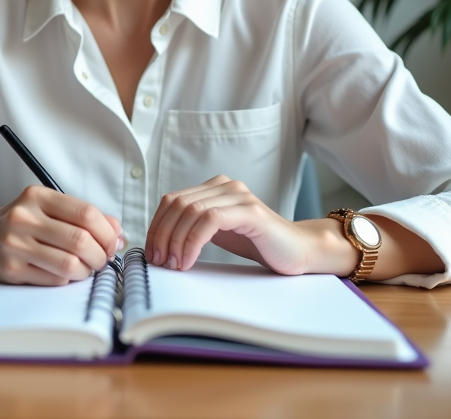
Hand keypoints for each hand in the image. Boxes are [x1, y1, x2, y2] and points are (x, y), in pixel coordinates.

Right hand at [0, 185, 122, 285]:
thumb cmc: (16, 223)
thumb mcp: (44, 207)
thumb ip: (80, 215)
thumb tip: (117, 231)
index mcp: (37, 196)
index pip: (86, 213)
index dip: (108, 232)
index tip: (113, 241)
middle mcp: (24, 218)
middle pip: (81, 240)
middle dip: (101, 255)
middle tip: (102, 258)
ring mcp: (16, 244)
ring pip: (70, 264)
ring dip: (87, 271)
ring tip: (86, 268)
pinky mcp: (12, 269)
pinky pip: (54, 280)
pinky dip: (68, 280)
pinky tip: (66, 274)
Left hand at [144, 175, 351, 274]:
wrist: (299, 252)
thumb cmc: (258, 245)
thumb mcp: (218, 235)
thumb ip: (194, 228)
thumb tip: (159, 243)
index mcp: (215, 188)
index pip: (172, 200)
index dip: (156, 226)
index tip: (151, 252)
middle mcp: (225, 186)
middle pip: (178, 204)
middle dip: (162, 235)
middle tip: (159, 262)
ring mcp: (239, 196)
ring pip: (191, 211)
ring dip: (175, 241)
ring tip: (174, 264)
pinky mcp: (250, 211)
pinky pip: (210, 220)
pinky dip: (192, 241)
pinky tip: (188, 260)